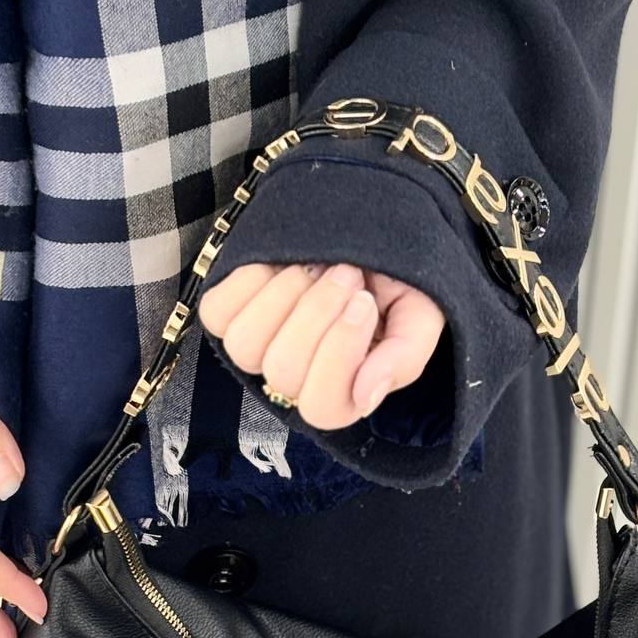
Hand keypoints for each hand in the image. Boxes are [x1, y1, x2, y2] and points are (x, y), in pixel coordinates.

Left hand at [199, 262, 445, 428]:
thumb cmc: (399, 281)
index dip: (340, 354)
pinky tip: (279, 263)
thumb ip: (402, 359)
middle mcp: (295, 378)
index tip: (365, 303)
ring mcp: (259, 347)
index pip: (323, 408)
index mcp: (344, 392)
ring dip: (285, 295)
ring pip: (246, 345)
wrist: (371, 230)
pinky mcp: (230, 313)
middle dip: (318, 312)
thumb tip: (365, 396)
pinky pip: (217, 313)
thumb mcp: (421, 316)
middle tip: (349, 273)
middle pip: (284, 371)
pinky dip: (248, 282)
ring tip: (315, 265)